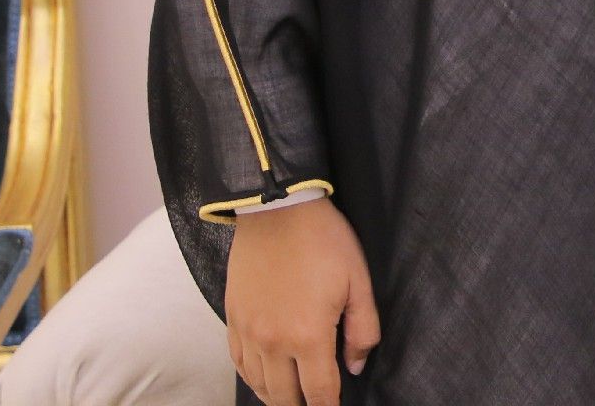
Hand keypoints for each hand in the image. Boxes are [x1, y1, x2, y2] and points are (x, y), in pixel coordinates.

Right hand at [224, 197, 378, 405]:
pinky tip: (264, 380)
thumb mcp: (358, 282)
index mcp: (308, 336)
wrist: (277, 209)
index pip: (320, 392)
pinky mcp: (232, 319)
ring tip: (292, 399)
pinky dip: (253, 379)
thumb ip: (362, 330)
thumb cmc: (324, 241)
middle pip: (285, 397)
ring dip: (276, 397)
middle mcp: (272, 342)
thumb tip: (354, 366)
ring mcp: (248, 333)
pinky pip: (238, 364)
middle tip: (315, 404)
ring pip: (259, 385)